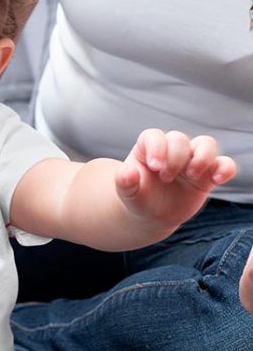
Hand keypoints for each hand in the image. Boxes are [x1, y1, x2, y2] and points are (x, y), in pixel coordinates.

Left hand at [115, 130, 236, 231]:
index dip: (157, 148)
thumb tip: (127, 171)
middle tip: (166, 178)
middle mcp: (171, 149)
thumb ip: (124, 182)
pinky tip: (217, 180)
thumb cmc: (138, 197)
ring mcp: (191, 160)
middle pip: (179, 138)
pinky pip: (224, 164)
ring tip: (192, 176)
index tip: (155, 167)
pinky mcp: (207, 174)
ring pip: (206, 143)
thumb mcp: (127, 192)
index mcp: (148, 148)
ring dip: (202, 157)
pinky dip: (226, 168)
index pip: (154, 136)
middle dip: (175, 157)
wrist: (152, 214)